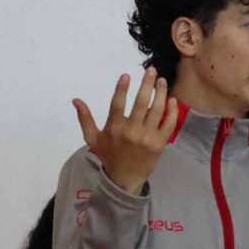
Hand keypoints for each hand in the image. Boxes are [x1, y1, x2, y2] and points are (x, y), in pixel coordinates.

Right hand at [73, 69, 175, 193]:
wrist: (125, 178)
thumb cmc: (109, 155)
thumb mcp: (93, 138)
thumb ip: (85, 118)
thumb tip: (76, 100)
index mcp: (114, 128)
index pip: (118, 104)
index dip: (122, 88)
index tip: (127, 75)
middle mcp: (131, 132)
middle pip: (141, 103)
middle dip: (147, 84)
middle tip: (151, 70)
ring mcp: (147, 138)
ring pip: (157, 110)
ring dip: (161, 92)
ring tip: (161, 81)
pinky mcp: (159, 144)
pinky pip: (168, 124)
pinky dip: (172, 111)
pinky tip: (171, 100)